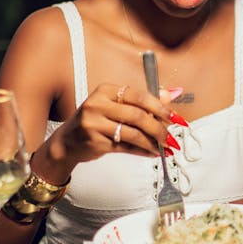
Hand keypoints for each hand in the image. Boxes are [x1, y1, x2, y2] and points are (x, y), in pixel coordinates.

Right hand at [34, 83, 187, 181]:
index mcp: (105, 90)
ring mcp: (94, 124)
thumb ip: (143, 101)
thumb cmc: (96, 121)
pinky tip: (151, 152)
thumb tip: (173, 93)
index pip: (139, 96)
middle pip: (137, 116)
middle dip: (159, 128)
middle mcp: (98, 105)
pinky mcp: (94, 142)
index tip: (175, 117)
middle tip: (171, 137)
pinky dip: (142, 151)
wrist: (67, 142)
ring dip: (152, 142)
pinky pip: (125, 147)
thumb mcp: (116, 106)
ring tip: (164, 147)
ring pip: (132, 133)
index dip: (160, 107)